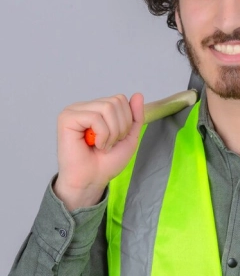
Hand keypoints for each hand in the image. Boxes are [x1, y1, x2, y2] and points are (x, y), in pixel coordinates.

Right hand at [53, 93, 143, 209]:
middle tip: (109, 144)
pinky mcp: (67, 118)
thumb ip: (135, 116)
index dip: (126, 120)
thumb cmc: (106, 162)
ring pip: (107, 108)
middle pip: (115, 101)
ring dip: (112, 132)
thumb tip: (138, 94)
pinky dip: (102, 135)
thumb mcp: (129, 137)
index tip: (117, 139)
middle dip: (120, 127)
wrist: (92, 180)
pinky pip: (95, 117)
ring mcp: (74, 111)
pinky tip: (94, 145)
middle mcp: (84, 107)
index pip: (120, 99)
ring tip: (102, 146)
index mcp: (97, 109)